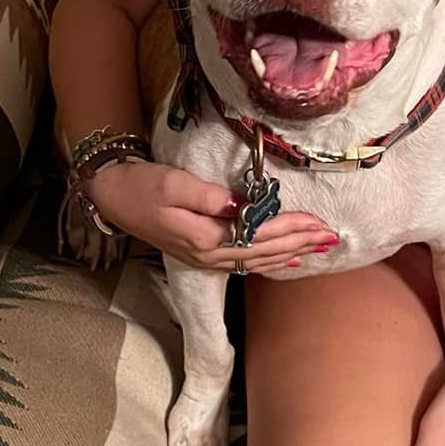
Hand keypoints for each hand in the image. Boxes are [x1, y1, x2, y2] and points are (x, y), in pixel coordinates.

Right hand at [86, 160, 338, 274]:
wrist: (112, 196)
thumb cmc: (142, 186)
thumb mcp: (173, 183)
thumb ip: (208, 196)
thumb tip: (243, 205)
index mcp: (204, 238)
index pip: (258, 235)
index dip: (289, 228)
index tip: (317, 221)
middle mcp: (208, 255)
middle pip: (263, 251)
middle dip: (299, 243)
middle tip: (331, 237)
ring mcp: (205, 258)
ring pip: (257, 260)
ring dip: (290, 252)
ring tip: (319, 247)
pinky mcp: (202, 254)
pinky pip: (244, 262)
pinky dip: (270, 260)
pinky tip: (287, 260)